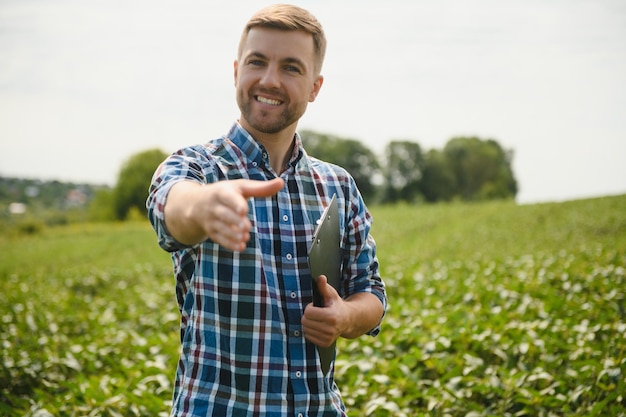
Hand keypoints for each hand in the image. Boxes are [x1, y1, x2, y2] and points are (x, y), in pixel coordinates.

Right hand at [165, 177, 283, 250]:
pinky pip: (218, 239)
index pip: (227, 196)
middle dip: (234, 221)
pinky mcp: (211, 232)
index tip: (244, 210)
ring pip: (220, 228)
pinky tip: (241, 247)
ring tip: (245, 237)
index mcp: (221, 192)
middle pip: (223, 214)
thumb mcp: (241, 187)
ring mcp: (210, 220)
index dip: (235, 203)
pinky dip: (229, 244)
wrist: (195, 204)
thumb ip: (260, 188)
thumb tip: (281, 182)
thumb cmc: (226, 193)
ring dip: (232, 234)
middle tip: (247, 226)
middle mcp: (214, 206)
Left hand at [301, 275, 348, 347]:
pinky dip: (310, 331)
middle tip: (316, 313)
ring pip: (305, 330)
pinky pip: (308, 337)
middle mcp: (330, 329)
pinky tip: (318, 327)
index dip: (309, 308)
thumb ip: (324, 286)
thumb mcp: (331, 294)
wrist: (348, 320)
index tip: (315, 306)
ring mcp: (328, 337)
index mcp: (331, 316)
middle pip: (305, 322)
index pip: (308, 313)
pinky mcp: (325, 343)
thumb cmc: (336, 305)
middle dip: (307, 316)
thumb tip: (321, 277)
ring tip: (317, 319)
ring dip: (308, 324)